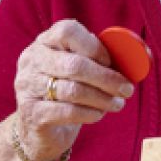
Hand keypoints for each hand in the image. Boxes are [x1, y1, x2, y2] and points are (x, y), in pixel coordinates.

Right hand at [12, 20, 136, 160]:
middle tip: (126, 89)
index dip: (94, 47)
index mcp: (44, 43)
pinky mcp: (32, 113)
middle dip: (106, 78)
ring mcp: (28, 87)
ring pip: (74, 90)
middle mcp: (32, 61)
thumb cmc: (64, 93)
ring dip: (102, 98)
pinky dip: (90, 113)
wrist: (37, 128)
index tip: (111, 62)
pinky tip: (98, 114)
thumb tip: (132, 56)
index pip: (67, 31)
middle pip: (74, 65)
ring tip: (117, 104)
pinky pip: (68, 112)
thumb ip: (95, 59)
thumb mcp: (75, 71)